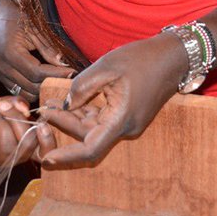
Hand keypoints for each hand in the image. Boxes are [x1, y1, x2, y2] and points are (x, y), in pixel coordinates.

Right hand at [0, 0, 74, 100]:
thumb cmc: (15, 19)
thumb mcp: (35, 29)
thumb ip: (49, 49)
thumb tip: (65, 65)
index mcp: (10, 53)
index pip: (37, 73)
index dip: (56, 74)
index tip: (72, 71)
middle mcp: (3, 68)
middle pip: (32, 87)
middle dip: (52, 84)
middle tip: (69, 78)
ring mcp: (0, 75)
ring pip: (26, 94)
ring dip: (43, 90)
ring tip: (58, 80)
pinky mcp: (1, 78)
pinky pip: (19, 92)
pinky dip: (33, 90)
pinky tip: (45, 82)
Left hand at [0, 96, 55, 166]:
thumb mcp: (5, 104)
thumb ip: (17, 103)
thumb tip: (25, 108)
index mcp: (26, 145)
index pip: (44, 152)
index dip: (48, 142)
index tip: (42, 125)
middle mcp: (15, 156)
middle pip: (27, 142)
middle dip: (17, 119)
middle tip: (6, 106)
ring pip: (9, 141)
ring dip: (1, 120)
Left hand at [37, 33, 185, 167]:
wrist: (173, 56)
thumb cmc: (142, 58)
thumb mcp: (107, 67)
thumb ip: (82, 87)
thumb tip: (66, 104)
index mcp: (122, 120)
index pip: (90, 149)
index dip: (67, 157)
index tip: (47, 158)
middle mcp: (126, 128)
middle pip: (88, 136)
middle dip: (64, 124)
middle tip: (43, 109)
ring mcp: (128, 123)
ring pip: (94, 128)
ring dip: (73, 117)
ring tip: (51, 102)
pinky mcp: (128, 115)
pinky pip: (103, 119)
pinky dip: (86, 112)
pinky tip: (71, 101)